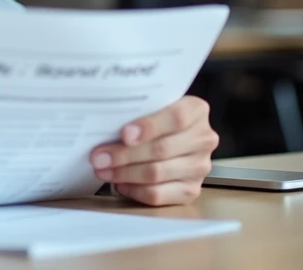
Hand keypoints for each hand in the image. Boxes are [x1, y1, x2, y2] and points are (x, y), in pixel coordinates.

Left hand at [89, 96, 217, 205]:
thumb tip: (103, 126)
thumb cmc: (155, 118)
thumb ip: (137, 112)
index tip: (124, 135)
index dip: (149, 127)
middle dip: (125, 155)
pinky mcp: (192, 190)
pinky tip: (120, 184)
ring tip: (102, 170)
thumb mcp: (151, 107)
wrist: (172, 136)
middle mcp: (204, 139)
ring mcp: (200, 167)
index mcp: (196, 110)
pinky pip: (159, 195)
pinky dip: (135, 191)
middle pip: (162, 149)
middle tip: (98, 157)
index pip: (176, 118)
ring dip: (125, 174)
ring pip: (157, 173)